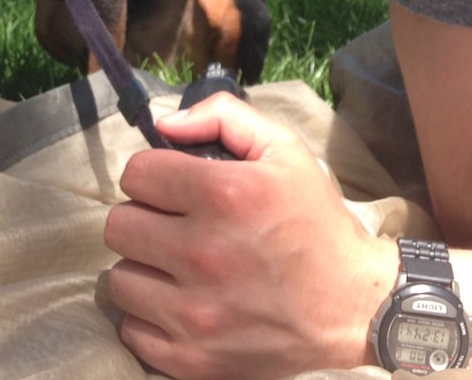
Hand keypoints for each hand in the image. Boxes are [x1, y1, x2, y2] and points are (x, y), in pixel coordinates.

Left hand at [104, 93, 397, 379]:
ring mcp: (195, 314)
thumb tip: (165, 122)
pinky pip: (132, 330)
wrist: (352, 305)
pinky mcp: (193, 360)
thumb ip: (224, 117)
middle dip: (144, 218)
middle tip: (174, 225)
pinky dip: (150, 316)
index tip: (173, 186)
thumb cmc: (316, 222)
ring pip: (120, 279)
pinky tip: (181, 302)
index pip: (137, 173)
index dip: (154, 174)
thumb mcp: (285, 150)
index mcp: (225, 195)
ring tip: (178, 266)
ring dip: (145, 268)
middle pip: (119, 226)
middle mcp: (203, 254)